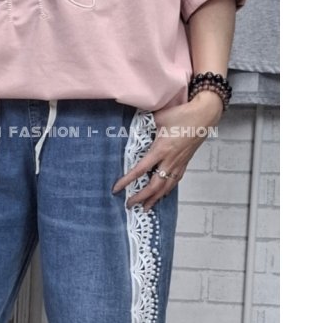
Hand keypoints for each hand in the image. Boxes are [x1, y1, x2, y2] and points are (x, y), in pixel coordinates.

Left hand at [111, 94, 222, 209]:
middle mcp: (170, 160)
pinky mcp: (185, 163)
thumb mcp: (160, 117)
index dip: (127, 181)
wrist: (205, 116)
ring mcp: (179, 163)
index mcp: (161, 150)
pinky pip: (174, 181)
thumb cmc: (184, 115)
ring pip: (166, 187)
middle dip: (141, 197)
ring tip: (145, 208)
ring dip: (154, 199)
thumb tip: (134, 125)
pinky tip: (162, 194)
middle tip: (129, 205)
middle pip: (154, 186)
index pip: (141, 170)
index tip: (117, 189)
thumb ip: (145, 123)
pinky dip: (166, 190)